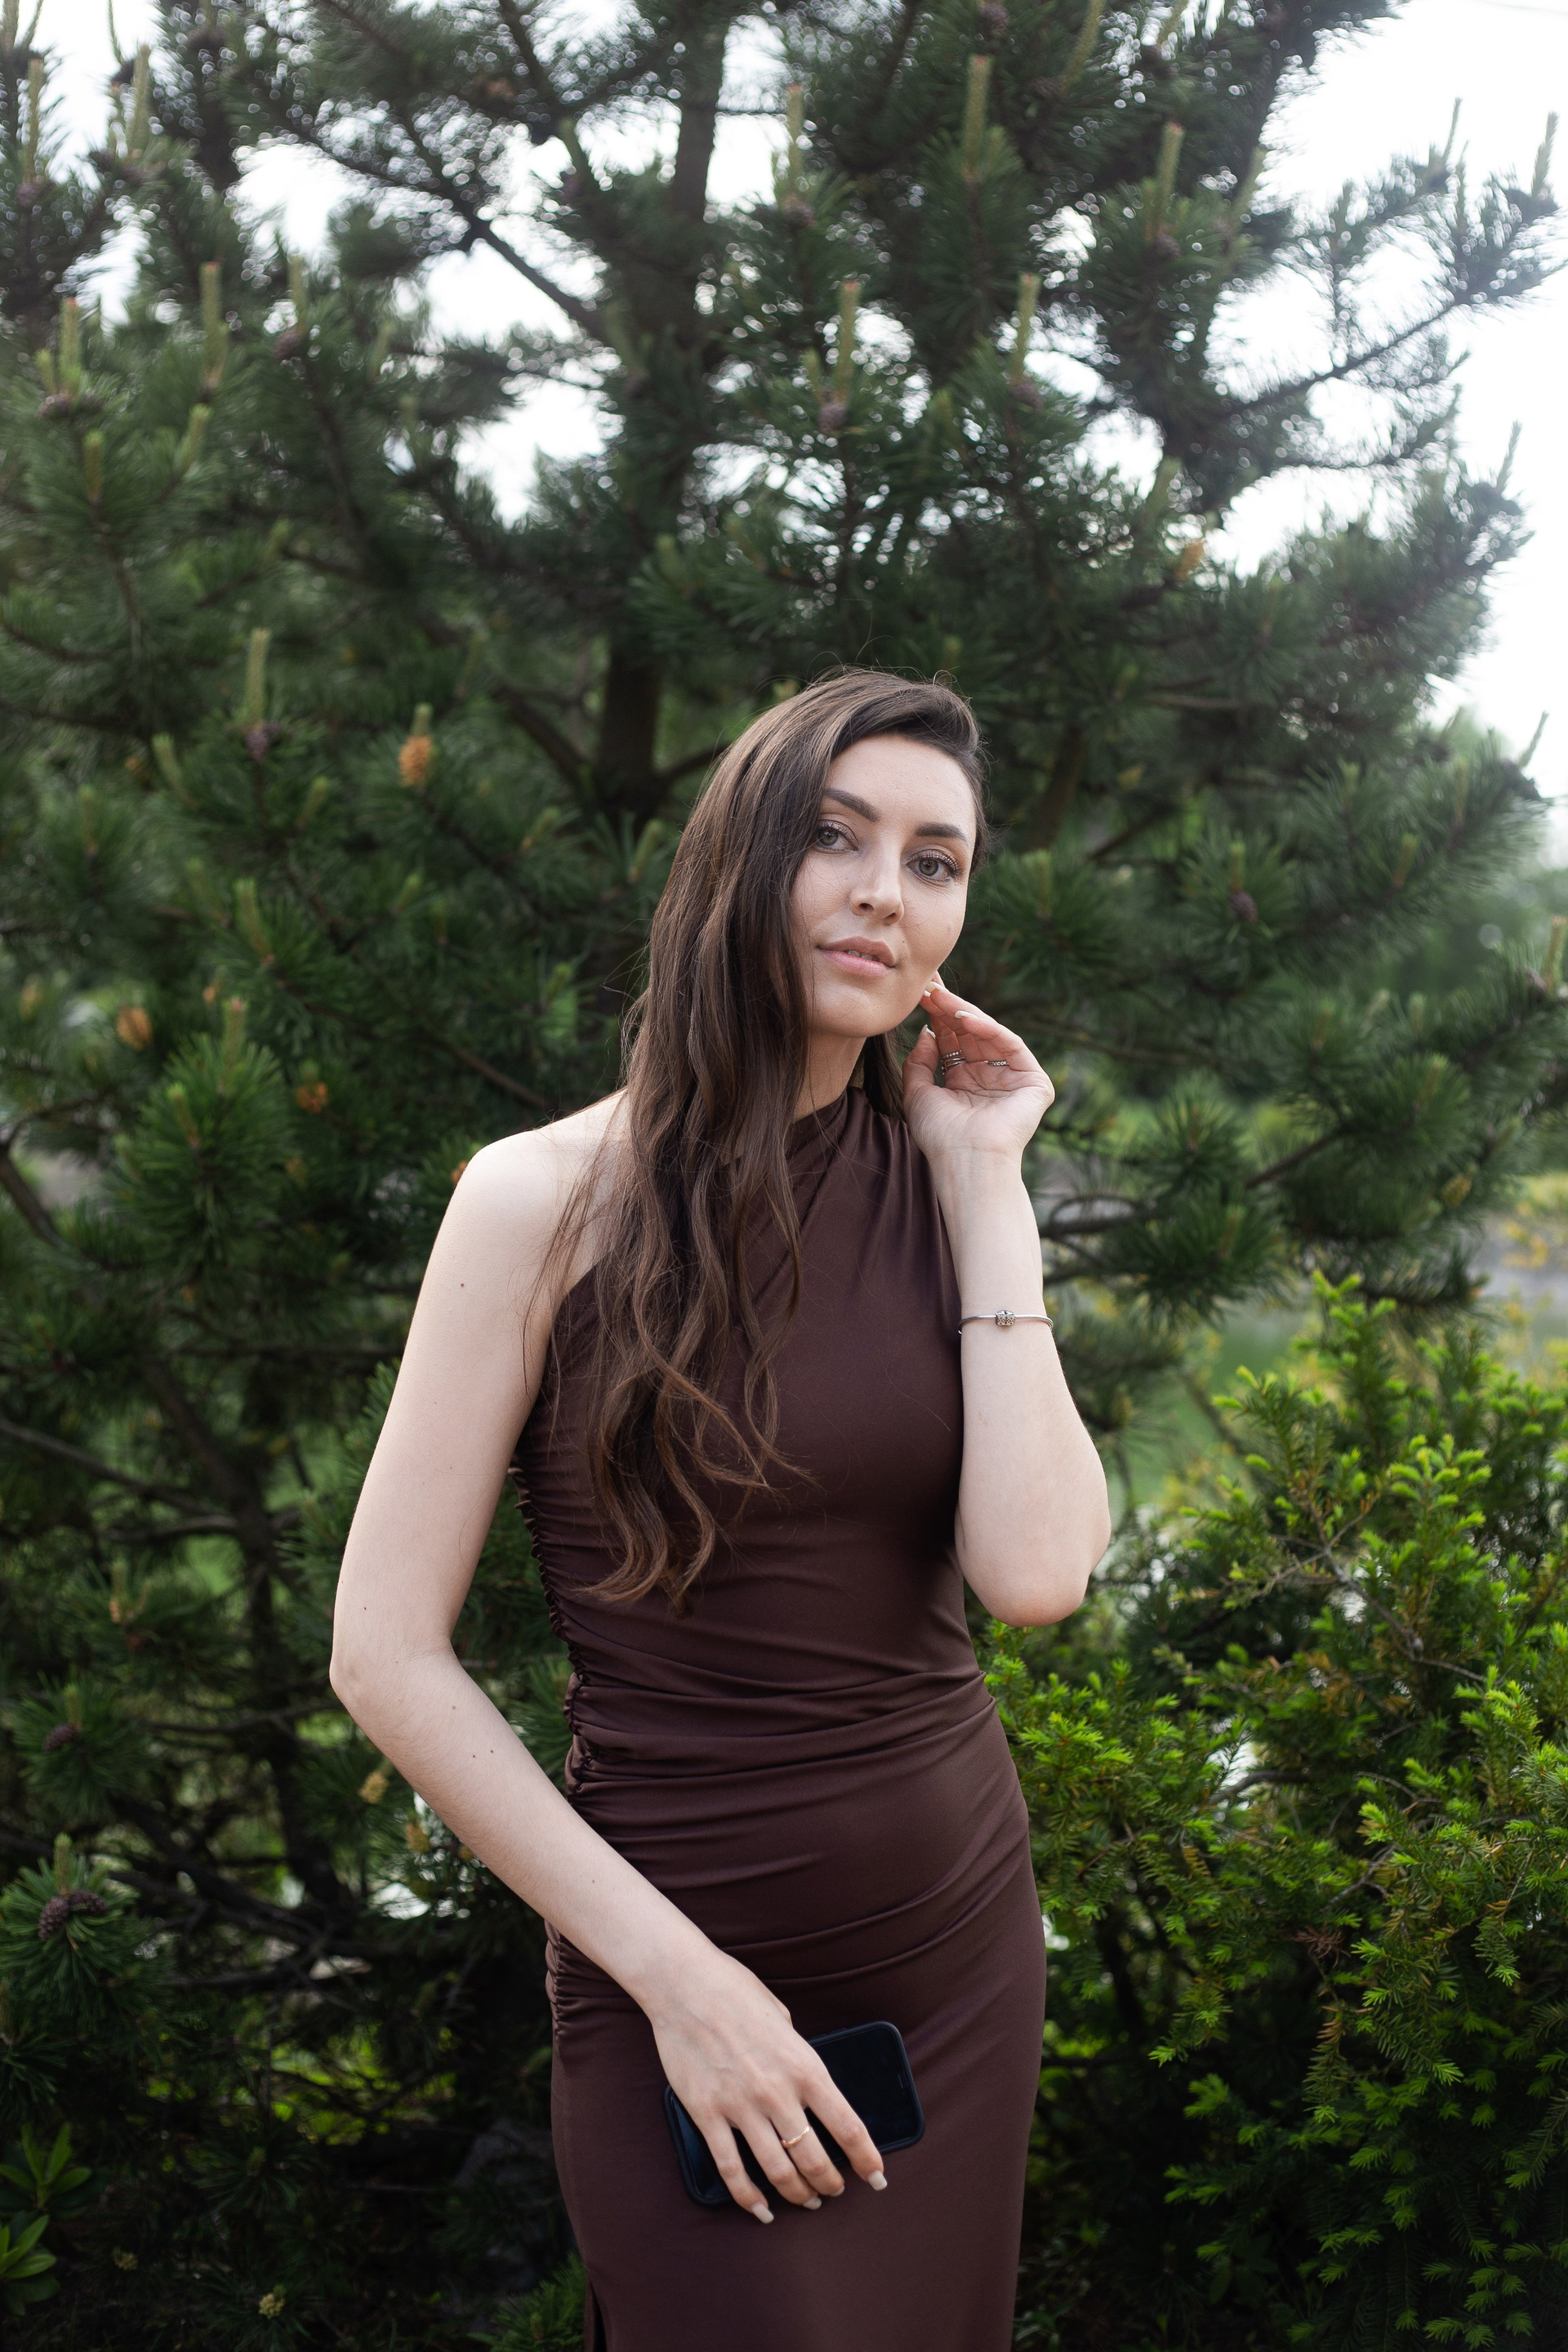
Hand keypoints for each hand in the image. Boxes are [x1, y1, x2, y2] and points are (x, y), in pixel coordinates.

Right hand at [646, 1948, 886, 2221]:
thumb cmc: (736, 1992)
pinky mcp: (707, 2114)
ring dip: (796, 2193)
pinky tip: (760, 2209)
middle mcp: (777, 2092)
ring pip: (778, 2171)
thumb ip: (797, 2058)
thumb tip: (804, 2085)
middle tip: (834, 2191)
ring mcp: (741, 2107)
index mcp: (805, 2066)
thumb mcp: (783, 2020)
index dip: (867, 2160)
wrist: (685, 1983)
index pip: (848, 2126)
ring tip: (806, 2201)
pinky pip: (731, 2169)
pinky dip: (748, 2197)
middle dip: (830, 2183)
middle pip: (814, 2158)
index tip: (877, 2178)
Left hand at [904, 981, 1053, 1167]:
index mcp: (964, 1083)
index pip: (952, 1042)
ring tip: (940, 998)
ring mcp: (1012, 1079)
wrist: (966, 1160)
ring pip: (989, 1035)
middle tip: (930, 986)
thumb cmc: (941, 1136)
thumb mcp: (918, 1094)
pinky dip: (989, 1028)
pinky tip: (964, 1017)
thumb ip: (918, 1063)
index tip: (920, 994)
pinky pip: (1010, 1045)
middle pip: (970, 1034)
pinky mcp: (1033, 1082)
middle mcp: (989, 1078)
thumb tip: (927, 1032)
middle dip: (949, 1009)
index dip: (937, 1018)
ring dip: (964, 1013)